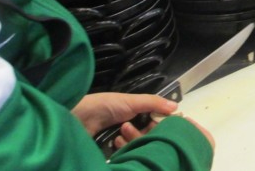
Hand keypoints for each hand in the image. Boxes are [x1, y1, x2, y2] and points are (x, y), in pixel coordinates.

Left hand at [73, 93, 214, 149]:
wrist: (78, 118)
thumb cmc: (105, 105)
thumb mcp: (131, 101)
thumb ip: (153, 103)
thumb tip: (176, 107)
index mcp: (136, 111)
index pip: (155, 121)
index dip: (159, 124)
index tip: (161, 125)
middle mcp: (131, 124)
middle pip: (148, 134)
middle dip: (143, 132)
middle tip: (130, 126)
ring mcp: (122, 138)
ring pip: (138, 144)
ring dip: (132, 139)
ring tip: (120, 132)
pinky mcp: (113, 150)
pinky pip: (127, 153)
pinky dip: (123, 148)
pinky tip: (114, 142)